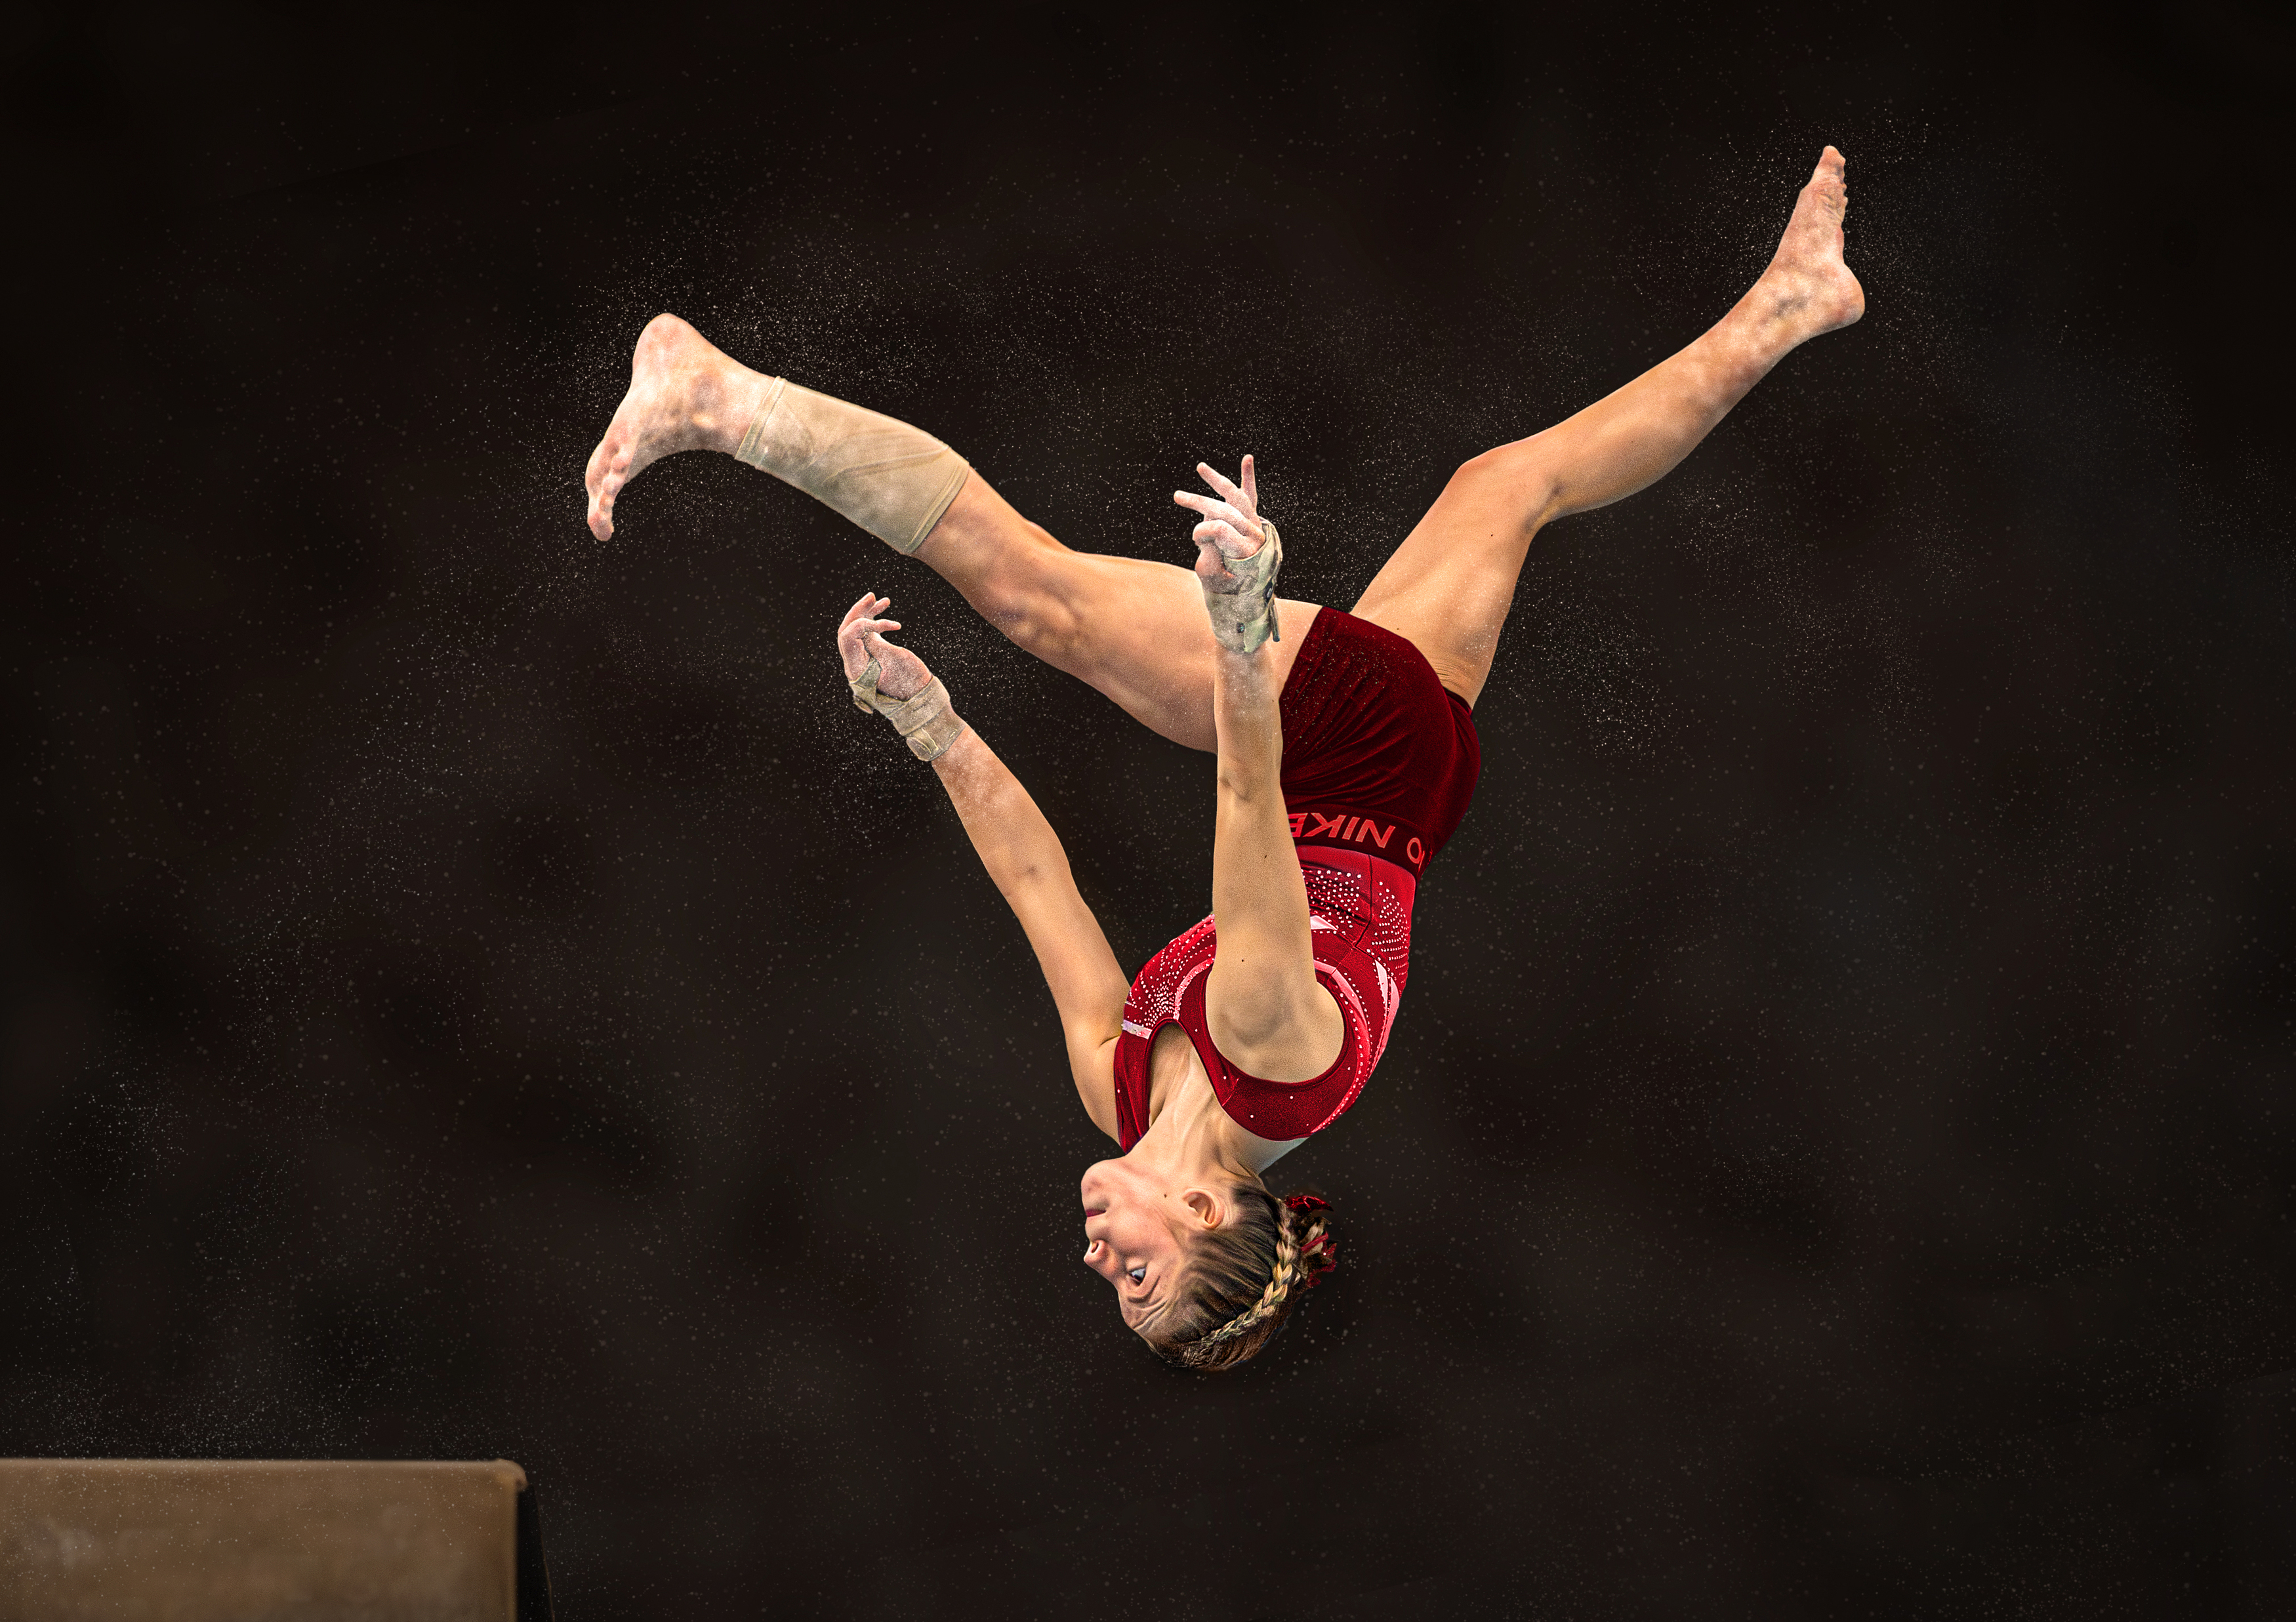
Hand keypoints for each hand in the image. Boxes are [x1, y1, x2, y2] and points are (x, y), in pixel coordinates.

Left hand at [836, 592, 935, 700]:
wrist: (921, 697)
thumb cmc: (910, 682)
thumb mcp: (893, 660)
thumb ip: (874, 643)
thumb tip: (861, 626)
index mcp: (856, 669)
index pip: (847, 638)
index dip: (861, 624)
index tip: (884, 624)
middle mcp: (856, 663)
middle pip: (848, 631)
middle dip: (859, 612)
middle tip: (871, 596)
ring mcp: (864, 657)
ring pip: (858, 629)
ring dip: (868, 613)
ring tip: (881, 599)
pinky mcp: (874, 653)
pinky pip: (869, 633)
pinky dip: (877, 621)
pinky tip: (886, 609)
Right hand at [1172, 455, 1268, 594]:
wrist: (1246, 586)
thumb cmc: (1227, 584)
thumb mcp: (1213, 578)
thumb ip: (1209, 556)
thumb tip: (1207, 530)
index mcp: (1246, 551)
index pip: (1219, 528)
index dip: (1201, 533)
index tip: (1196, 543)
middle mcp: (1254, 534)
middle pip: (1224, 509)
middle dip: (1199, 502)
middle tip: (1178, 496)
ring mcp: (1255, 523)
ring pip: (1235, 496)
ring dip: (1216, 480)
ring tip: (1200, 467)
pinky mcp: (1252, 518)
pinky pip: (1250, 495)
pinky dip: (1248, 477)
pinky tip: (1247, 459)